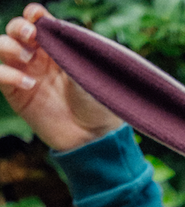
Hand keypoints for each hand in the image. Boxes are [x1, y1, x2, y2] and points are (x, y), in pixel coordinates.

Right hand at [0, 3, 121, 150]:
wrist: (95, 137)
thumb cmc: (98, 103)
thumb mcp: (88, 73)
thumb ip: (69, 52)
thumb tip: (51, 32)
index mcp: (57, 47)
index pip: (38, 22)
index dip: (34, 15)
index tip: (37, 16)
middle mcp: (39, 57)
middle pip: (16, 30)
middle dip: (19, 27)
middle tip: (30, 34)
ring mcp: (26, 73)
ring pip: (3, 47)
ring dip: (9, 46)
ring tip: (27, 58)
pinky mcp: (17, 94)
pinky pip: (0, 75)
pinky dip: (8, 74)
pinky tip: (28, 84)